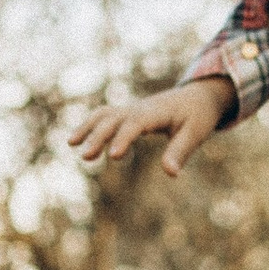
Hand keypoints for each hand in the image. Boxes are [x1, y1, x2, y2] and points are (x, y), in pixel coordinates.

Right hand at [68, 76, 236, 179]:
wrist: (198, 95)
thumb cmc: (198, 115)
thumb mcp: (195, 134)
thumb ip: (180, 152)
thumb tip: (171, 174)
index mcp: (157, 112)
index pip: (136, 123)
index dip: (124, 138)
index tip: (114, 156)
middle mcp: (140, 108)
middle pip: (114, 118)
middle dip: (99, 136)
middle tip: (86, 157)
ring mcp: (132, 109)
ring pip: (104, 114)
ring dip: (88, 127)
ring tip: (71, 144)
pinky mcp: (128, 114)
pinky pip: (105, 117)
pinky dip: (90, 125)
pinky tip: (77, 140)